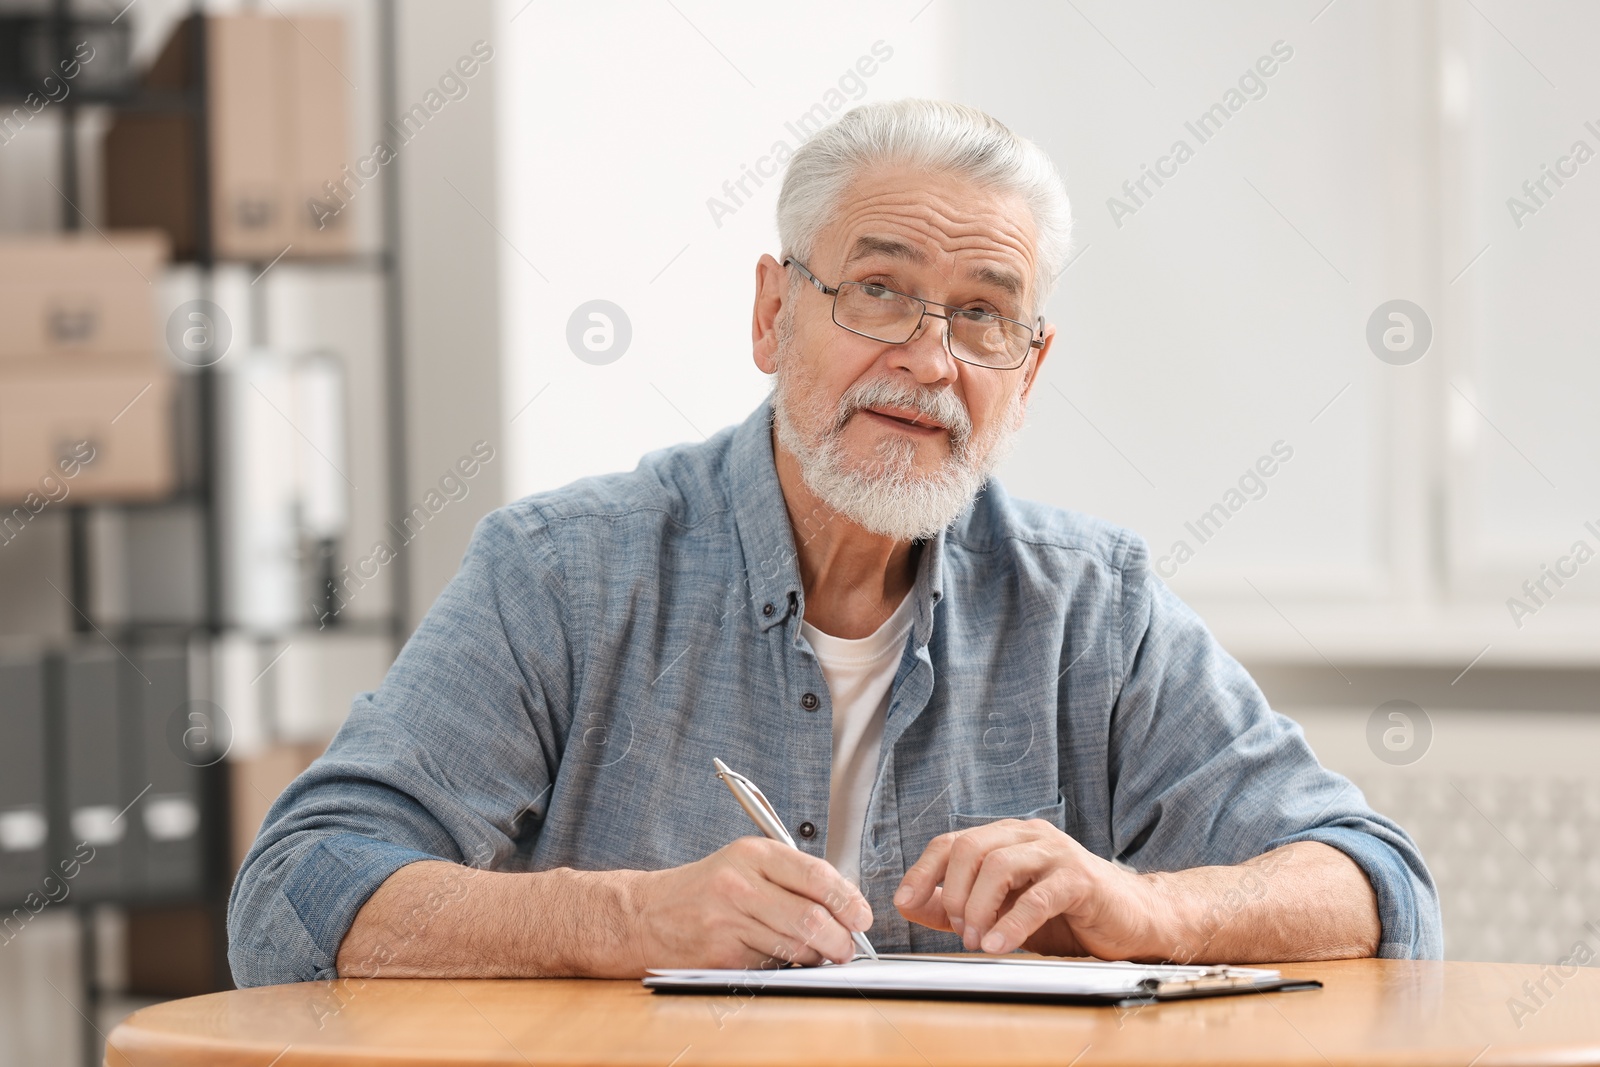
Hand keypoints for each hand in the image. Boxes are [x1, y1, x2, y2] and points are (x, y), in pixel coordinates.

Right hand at [623, 837, 872, 971]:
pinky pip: (772, 963)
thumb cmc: (705, 890)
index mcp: (754, 854)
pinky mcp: (723, 954)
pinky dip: (789, 965)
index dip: (847, 899)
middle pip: (810, 917)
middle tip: (848, 947)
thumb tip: (844, 903)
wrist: (647, 915)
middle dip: (840, 938)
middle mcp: (742, 883)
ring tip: (821, 954)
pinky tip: (786, 958)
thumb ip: (792, 877)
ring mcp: (730, 920)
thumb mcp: (746, 864)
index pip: (815, 875)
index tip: (862, 916)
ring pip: (795, 945)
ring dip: (817, 956)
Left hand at [893, 819, 1165, 959]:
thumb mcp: (1004, 911)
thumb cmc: (1068, 914)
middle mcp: (1029, 836)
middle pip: (969, 847)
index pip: (951, 842)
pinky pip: (1038, 896)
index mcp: (1007, 838)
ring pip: (999, 864)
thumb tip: (911, 906)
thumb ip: (959, 907)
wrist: (1135, 920)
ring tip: (976, 941)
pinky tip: (999, 945)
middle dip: (952, 893)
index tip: (904, 903)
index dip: (923, 872)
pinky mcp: (1081, 879)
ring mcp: (1056, 853)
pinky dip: (1012, 923)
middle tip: (957, 931)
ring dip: (978, 907)